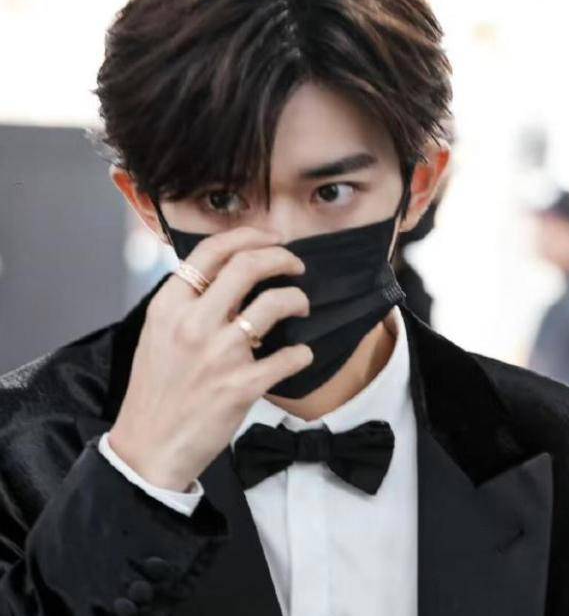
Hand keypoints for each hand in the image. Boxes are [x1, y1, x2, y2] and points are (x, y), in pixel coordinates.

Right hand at [108, 227, 311, 491]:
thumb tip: (230, 277)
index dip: (249, 236)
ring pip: (274, 303)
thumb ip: (189, 304)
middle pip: (247, 266)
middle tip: (296, 266)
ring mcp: (219, 355)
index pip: (211, 251)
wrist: (149, 448)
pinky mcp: (241, 386)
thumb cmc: (156, 390)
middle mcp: (193, 324)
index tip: (273, 239)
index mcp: (169, 307)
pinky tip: (300, 355)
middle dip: (282, 258)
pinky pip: (289, 357)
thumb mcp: (158, 335)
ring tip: (301, 305)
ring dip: (297, 299)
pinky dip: (302, 353)